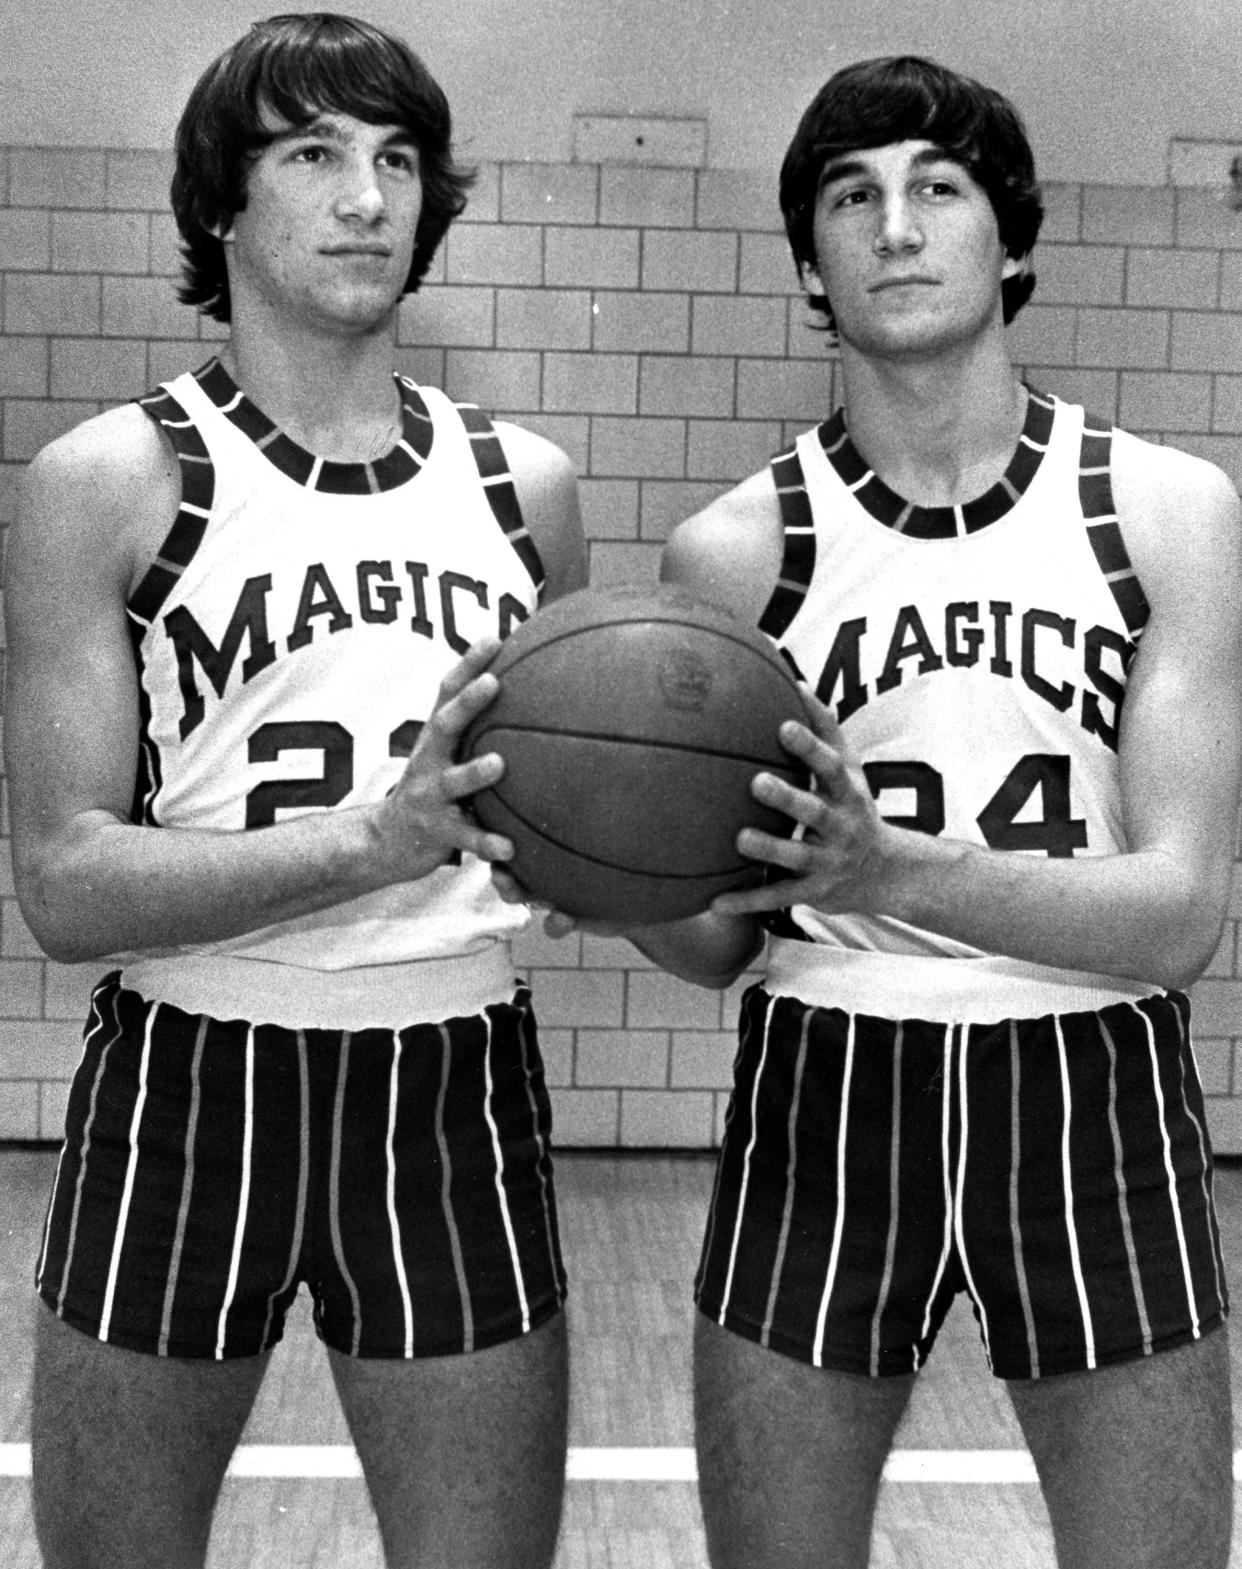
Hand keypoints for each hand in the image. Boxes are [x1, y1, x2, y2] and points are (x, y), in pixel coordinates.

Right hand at [373, 637, 515, 880]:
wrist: (387, 840)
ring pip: (453, 782)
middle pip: (446, 724)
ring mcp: (430, 796)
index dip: (469, 663)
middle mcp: (429, 760)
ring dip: (474, 772)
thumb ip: (476, 725)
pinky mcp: (437, 832)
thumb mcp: (447, 752)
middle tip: (493, 682)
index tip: (495, 637)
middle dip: (467, 702)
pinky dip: (487, 842)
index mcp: (436, 737)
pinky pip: (465, 838)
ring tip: (498, 764)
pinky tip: (511, 847)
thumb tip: (525, 686)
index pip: (448, 691)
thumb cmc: (433, 787)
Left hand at [710, 694, 888, 916]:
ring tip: (739, 839)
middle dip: (788, 797)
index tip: (783, 726)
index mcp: (846, 791)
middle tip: (757, 781)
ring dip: (769, 848)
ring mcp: (827, 862)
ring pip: (796, 857)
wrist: (885, 871)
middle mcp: (840, 826)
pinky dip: (747, 900)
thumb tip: (795, 680)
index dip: (809, 746)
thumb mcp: (849, 769)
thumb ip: (825, 728)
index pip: (829, 765)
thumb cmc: (852, 805)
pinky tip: (714, 900)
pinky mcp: (813, 893)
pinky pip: (777, 897)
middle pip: (815, 810)